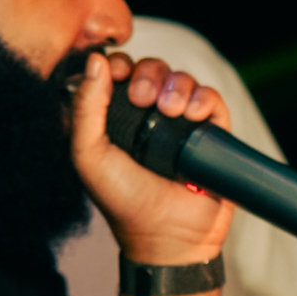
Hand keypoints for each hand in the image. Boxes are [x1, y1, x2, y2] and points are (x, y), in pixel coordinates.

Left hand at [69, 52, 233, 266]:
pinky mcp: (210, 133)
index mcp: (117, 117)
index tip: (118, 74)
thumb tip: (95, 60)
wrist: (168, 235)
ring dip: (177, 86)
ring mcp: (181, 123)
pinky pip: (211, 98)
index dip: (120, 64)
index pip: (120, 71)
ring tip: (173, 112)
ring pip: (182, 78)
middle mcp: (149, 116)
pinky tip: (194, 115)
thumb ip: (85, 108)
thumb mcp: (89, 155)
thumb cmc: (123, 200)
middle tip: (144, 100)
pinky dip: (204, 98)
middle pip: (152, 68)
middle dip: (149, 74)